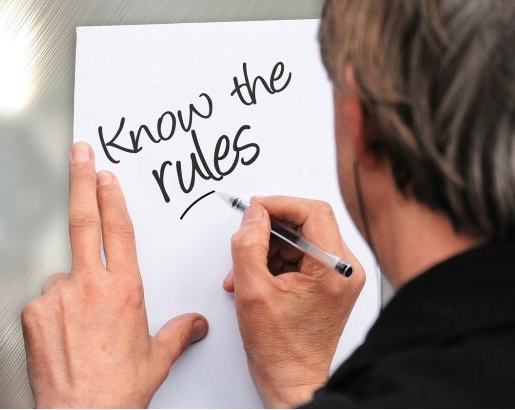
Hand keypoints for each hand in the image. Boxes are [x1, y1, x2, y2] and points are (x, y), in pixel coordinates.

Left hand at [21, 142, 208, 407]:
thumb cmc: (118, 388)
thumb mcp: (156, 358)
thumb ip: (177, 333)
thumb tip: (194, 325)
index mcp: (124, 289)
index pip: (118, 229)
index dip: (111, 197)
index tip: (106, 175)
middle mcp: (89, 285)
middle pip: (84, 221)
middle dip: (81, 180)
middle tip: (80, 154)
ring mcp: (57, 296)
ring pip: (65, 276)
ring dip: (73, 289)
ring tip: (83, 328)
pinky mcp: (32, 313)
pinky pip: (45, 301)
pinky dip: (55, 310)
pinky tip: (64, 336)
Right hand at [225, 196, 363, 407]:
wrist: (293, 380)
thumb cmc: (280, 348)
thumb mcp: (252, 290)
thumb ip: (248, 244)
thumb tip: (253, 215)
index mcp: (334, 268)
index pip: (312, 211)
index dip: (279, 204)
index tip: (254, 208)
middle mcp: (344, 269)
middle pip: (307, 223)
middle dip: (270, 230)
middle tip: (246, 238)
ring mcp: (339, 277)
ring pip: (301, 240)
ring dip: (269, 249)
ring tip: (244, 271)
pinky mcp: (330, 284)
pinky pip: (302, 257)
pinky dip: (276, 262)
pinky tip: (256, 279)